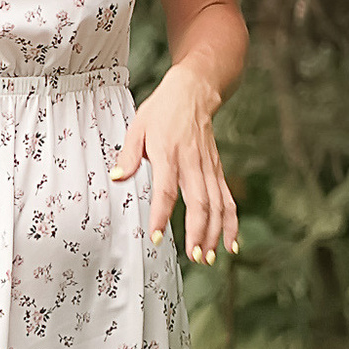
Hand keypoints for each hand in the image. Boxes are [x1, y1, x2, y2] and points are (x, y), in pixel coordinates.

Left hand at [113, 69, 240, 265]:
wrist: (195, 90)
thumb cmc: (164, 110)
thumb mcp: (138, 126)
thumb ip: (128, 155)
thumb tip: (117, 177)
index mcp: (169, 152)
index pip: (166, 189)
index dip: (162, 214)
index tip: (156, 236)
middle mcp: (192, 162)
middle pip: (199, 201)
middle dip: (199, 231)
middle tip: (194, 256)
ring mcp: (209, 167)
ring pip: (217, 205)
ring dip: (215, 233)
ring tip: (208, 257)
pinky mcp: (217, 171)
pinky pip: (227, 199)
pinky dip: (231, 223)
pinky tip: (231, 244)